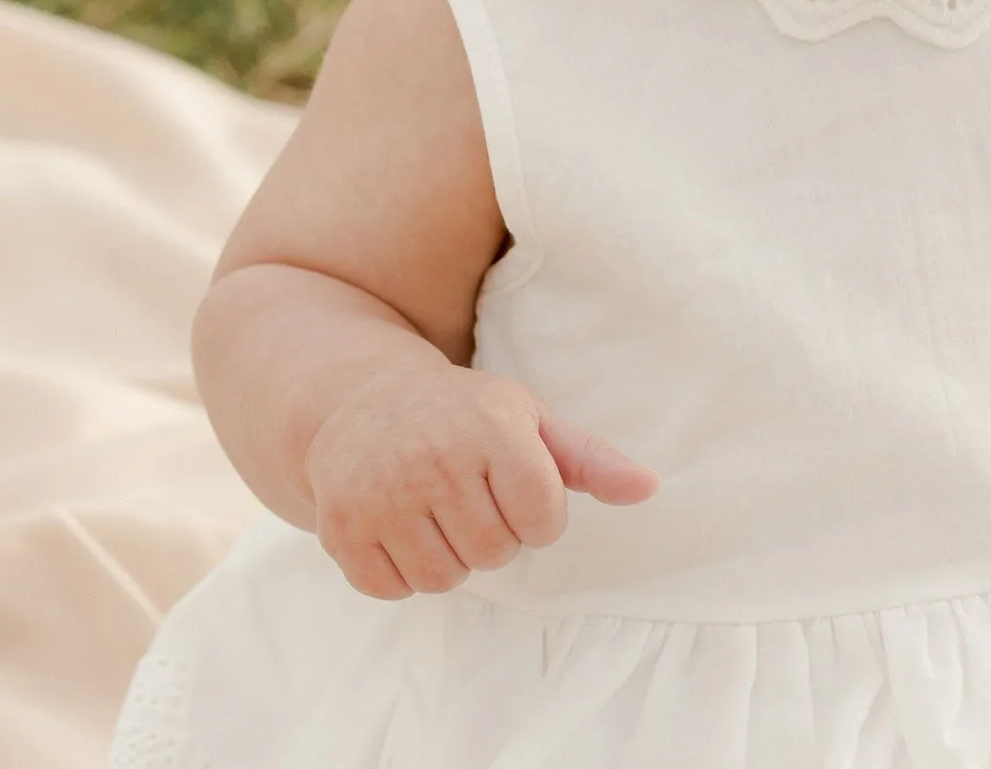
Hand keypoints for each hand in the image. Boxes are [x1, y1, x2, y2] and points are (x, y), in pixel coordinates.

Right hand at [302, 360, 659, 600]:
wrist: (362, 401)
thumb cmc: (465, 415)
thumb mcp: (530, 420)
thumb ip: (591, 459)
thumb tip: (650, 488)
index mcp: (492, 428)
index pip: (543, 520)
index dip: (537, 515)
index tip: (516, 486)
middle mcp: (436, 459)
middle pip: (495, 554)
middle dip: (493, 535)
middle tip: (470, 495)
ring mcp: (383, 495)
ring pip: (445, 578)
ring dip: (450, 557)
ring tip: (436, 511)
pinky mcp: (341, 527)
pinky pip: (393, 589)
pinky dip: (402, 571)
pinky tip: (400, 526)